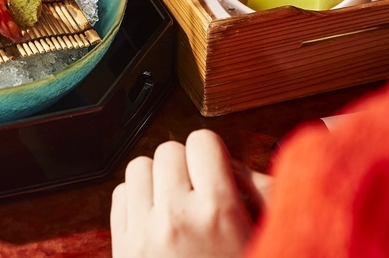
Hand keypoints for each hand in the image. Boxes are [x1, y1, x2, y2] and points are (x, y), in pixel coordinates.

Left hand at [110, 130, 261, 257]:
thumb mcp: (268, 236)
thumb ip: (263, 196)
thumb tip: (236, 167)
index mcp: (218, 213)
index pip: (203, 141)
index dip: (212, 154)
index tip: (217, 170)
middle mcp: (176, 217)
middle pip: (169, 150)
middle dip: (185, 165)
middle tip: (198, 189)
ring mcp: (143, 231)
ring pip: (139, 166)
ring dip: (157, 178)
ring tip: (174, 202)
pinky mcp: (122, 246)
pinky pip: (121, 195)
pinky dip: (136, 199)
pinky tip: (155, 218)